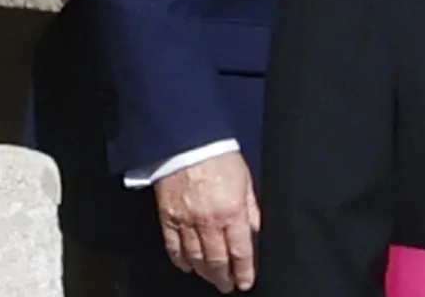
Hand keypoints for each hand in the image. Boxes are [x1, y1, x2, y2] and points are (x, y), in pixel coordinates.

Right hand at [154, 152, 261, 292]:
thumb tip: (256, 228)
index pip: (240, 251)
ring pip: (195, 258)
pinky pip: (173, 246)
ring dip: (204, 272)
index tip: (245, 281)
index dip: (244, 271)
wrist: (187, 142)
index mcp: (232, 211)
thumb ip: (251, 207)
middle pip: (217, 260)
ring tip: (211, 279)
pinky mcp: (168, 217)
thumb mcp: (246, 179)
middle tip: (227, 286)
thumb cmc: (218, 155)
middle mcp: (210, 221)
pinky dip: (180, 260)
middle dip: (224, 277)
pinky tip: (187, 266)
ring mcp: (186, 221)